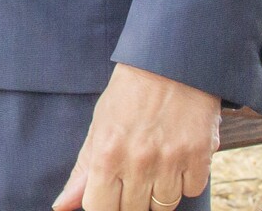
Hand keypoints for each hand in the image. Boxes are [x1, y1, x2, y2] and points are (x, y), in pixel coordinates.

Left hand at [52, 64, 217, 210]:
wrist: (168, 64)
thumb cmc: (127, 96)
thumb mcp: (98, 128)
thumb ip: (82, 171)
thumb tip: (61, 206)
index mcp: (107, 154)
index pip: (100, 208)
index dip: (104, 205)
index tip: (109, 194)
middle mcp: (138, 161)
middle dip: (131, 198)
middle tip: (133, 172)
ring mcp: (171, 161)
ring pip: (165, 206)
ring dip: (159, 191)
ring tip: (155, 162)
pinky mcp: (200, 157)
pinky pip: (192, 191)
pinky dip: (185, 180)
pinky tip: (176, 156)